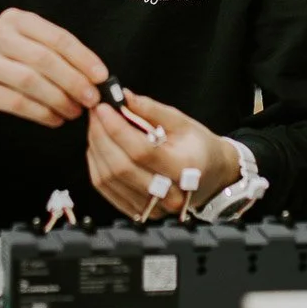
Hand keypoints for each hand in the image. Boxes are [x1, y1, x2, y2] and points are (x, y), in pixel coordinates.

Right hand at [0, 9, 106, 128]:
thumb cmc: (8, 65)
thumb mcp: (29, 49)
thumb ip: (58, 56)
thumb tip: (97, 78)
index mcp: (15, 19)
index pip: (56, 37)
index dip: (83, 58)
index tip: (102, 77)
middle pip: (44, 59)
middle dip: (74, 81)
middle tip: (92, 99)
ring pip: (31, 81)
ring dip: (59, 99)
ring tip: (74, 112)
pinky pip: (17, 102)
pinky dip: (42, 113)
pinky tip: (55, 120)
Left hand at [86, 90, 239, 219]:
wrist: (212, 177)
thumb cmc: (199, 146)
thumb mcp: (182, 122)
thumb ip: (151, 109)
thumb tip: (122, 96)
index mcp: (183, 169)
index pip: (140, 150)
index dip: (116, 128)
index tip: (103, 107)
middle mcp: (168, 194)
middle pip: (120, 166)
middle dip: (101, 135)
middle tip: (95, 113)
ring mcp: (152, 208)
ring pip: (108, 179)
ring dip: (96, 148)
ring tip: (96, 126)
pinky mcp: (138, 211)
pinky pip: (106, 189)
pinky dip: (97, 164)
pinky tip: (98, 146)